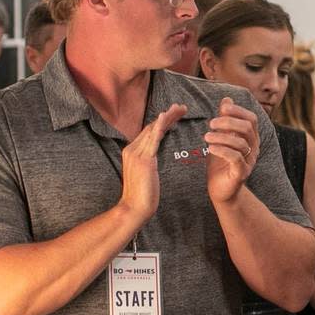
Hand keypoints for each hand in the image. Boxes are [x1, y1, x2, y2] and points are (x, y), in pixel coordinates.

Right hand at [117, 104, 187, 222]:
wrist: (134, 208)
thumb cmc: (143, 194)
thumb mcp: (147, 173)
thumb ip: (149, 161)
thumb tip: (155, 156)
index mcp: (132, 152)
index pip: (149, 131)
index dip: (163, 121)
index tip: (176, 113)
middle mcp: (132, 149)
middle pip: (152, 126)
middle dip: (168, 115)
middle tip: (182, 106)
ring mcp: (136, 154)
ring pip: (153, 129)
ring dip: (167, 117)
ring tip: (180, 108)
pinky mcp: (143, 160)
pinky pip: (152, 140)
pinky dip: (159, 127)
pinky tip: (165, 117)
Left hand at [205, 98, 258, 202]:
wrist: (220, 189)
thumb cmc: (220, 163)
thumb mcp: (220, 138)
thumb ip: (224, 120)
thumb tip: (227, 99)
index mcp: (250, 138)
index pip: (251, 119)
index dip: (238, 110)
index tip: (223, 108)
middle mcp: (254, 148)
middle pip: (247, 128)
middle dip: (228, 122)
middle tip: (210, 124)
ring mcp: (249, 161)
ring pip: (241, 143)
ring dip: (222, 137)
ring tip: (206, 137)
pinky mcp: (241, 173)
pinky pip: (236, 158)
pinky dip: (222, 150)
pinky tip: (210, 148)